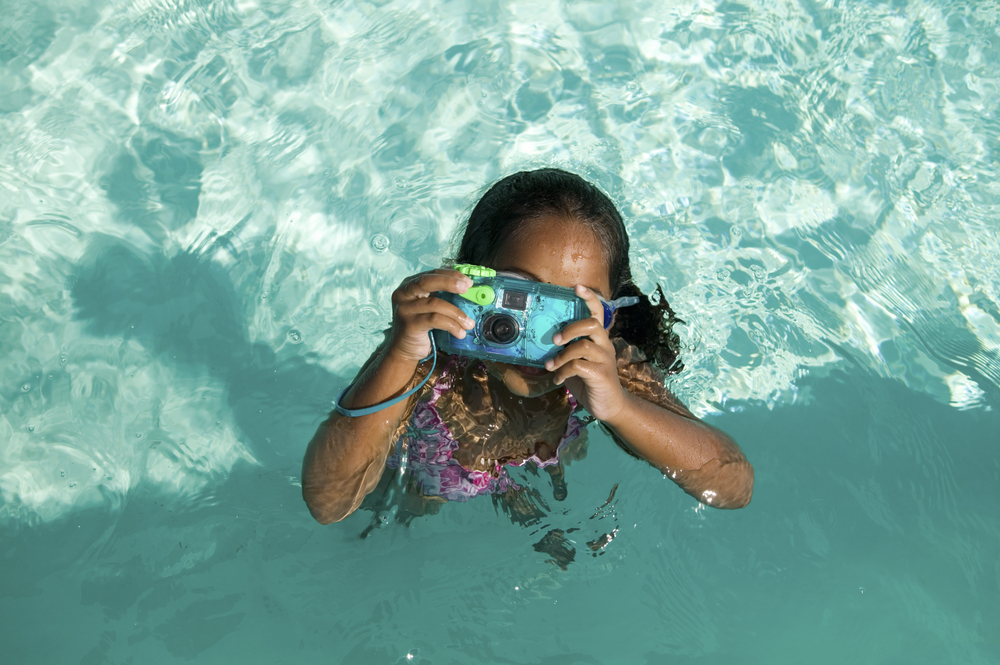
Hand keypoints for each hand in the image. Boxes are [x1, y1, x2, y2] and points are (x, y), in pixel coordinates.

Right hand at [387, 269, 475, 361]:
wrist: (405, 350)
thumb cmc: (422, 327)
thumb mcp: (429, 307)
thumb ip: (441, 296)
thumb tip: (467, 288)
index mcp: (409, 285)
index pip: (431, 274)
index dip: (450, 275)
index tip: (468, 282)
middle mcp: (403, 294)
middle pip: (427, 282)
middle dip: (449, 282)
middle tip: (466, 288)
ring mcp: (405, 309)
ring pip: (434, 303)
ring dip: (456, 313)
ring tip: (469, 323)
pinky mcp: (409, 324)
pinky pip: (434, 320)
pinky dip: (451, 325)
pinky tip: (460, 333)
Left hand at [544, 285, 628, 421]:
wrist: (609, 406)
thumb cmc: (590, 382)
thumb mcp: (576, 363)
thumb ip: (566, 352)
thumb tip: (541, 346)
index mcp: (598, 339)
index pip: (598, 312)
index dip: (589, 298)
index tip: (576, 287)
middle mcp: (604, 345)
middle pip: (592, 324)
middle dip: (570, 329)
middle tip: (554, 340)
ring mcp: (605, 359)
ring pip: (583, 346)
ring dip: (562, 356)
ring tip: (551, 366)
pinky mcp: (601, 375)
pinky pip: (579, 366)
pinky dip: (563, 372)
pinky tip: (557, 379)